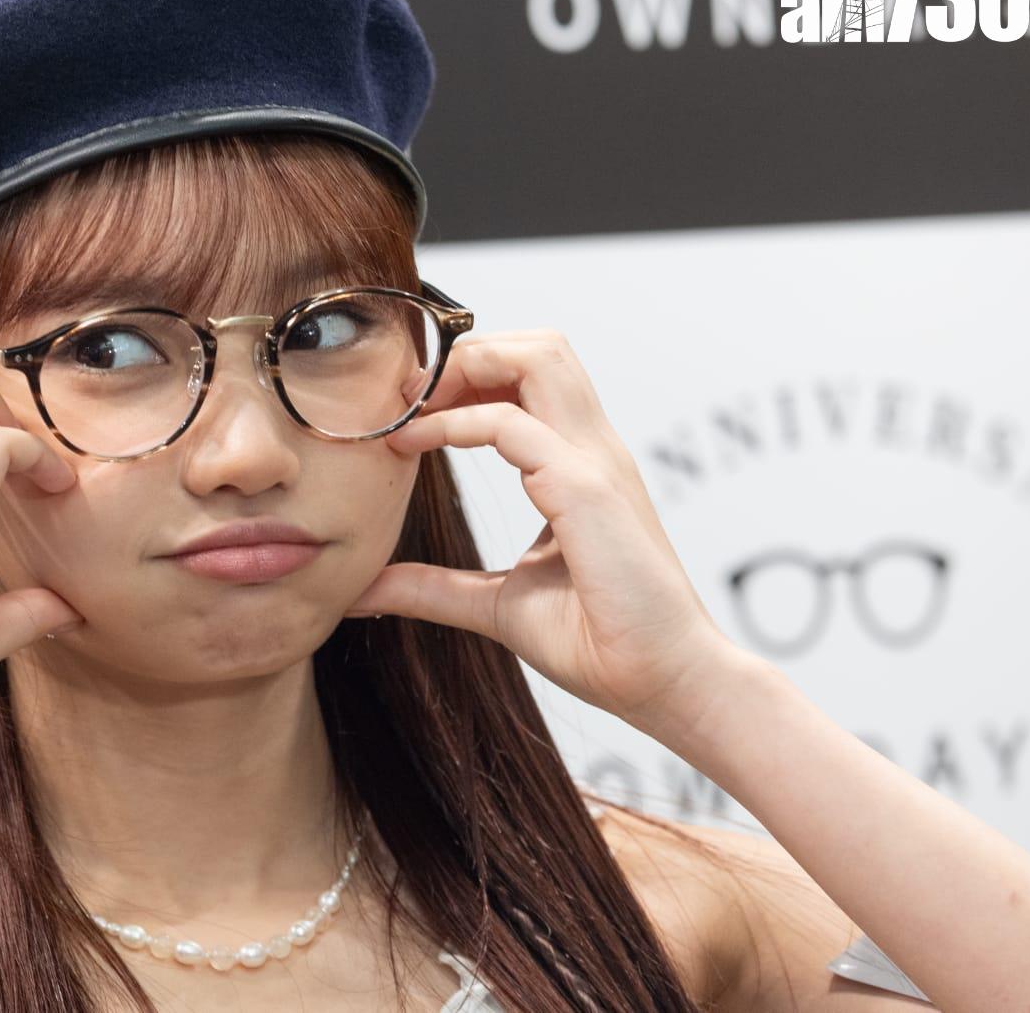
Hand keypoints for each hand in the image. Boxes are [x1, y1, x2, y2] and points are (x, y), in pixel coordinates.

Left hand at [344, 329, 745, 732]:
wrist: (665, 684)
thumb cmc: (598, 643)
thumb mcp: (495, 605)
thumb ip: (434, 588)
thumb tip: (364, 588)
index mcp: (580, 465)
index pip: (531, 378)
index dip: (468, 376)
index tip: (408, 410)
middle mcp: (593, 450)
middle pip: (538, 346)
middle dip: (466, 353)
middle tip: (408, 397)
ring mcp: (595, 463)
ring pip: (539, 357)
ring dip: (467, 367)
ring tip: (414, 407)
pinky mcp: (588, 491)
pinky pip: (515, 425)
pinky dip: (458, 422)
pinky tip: (416, 443)